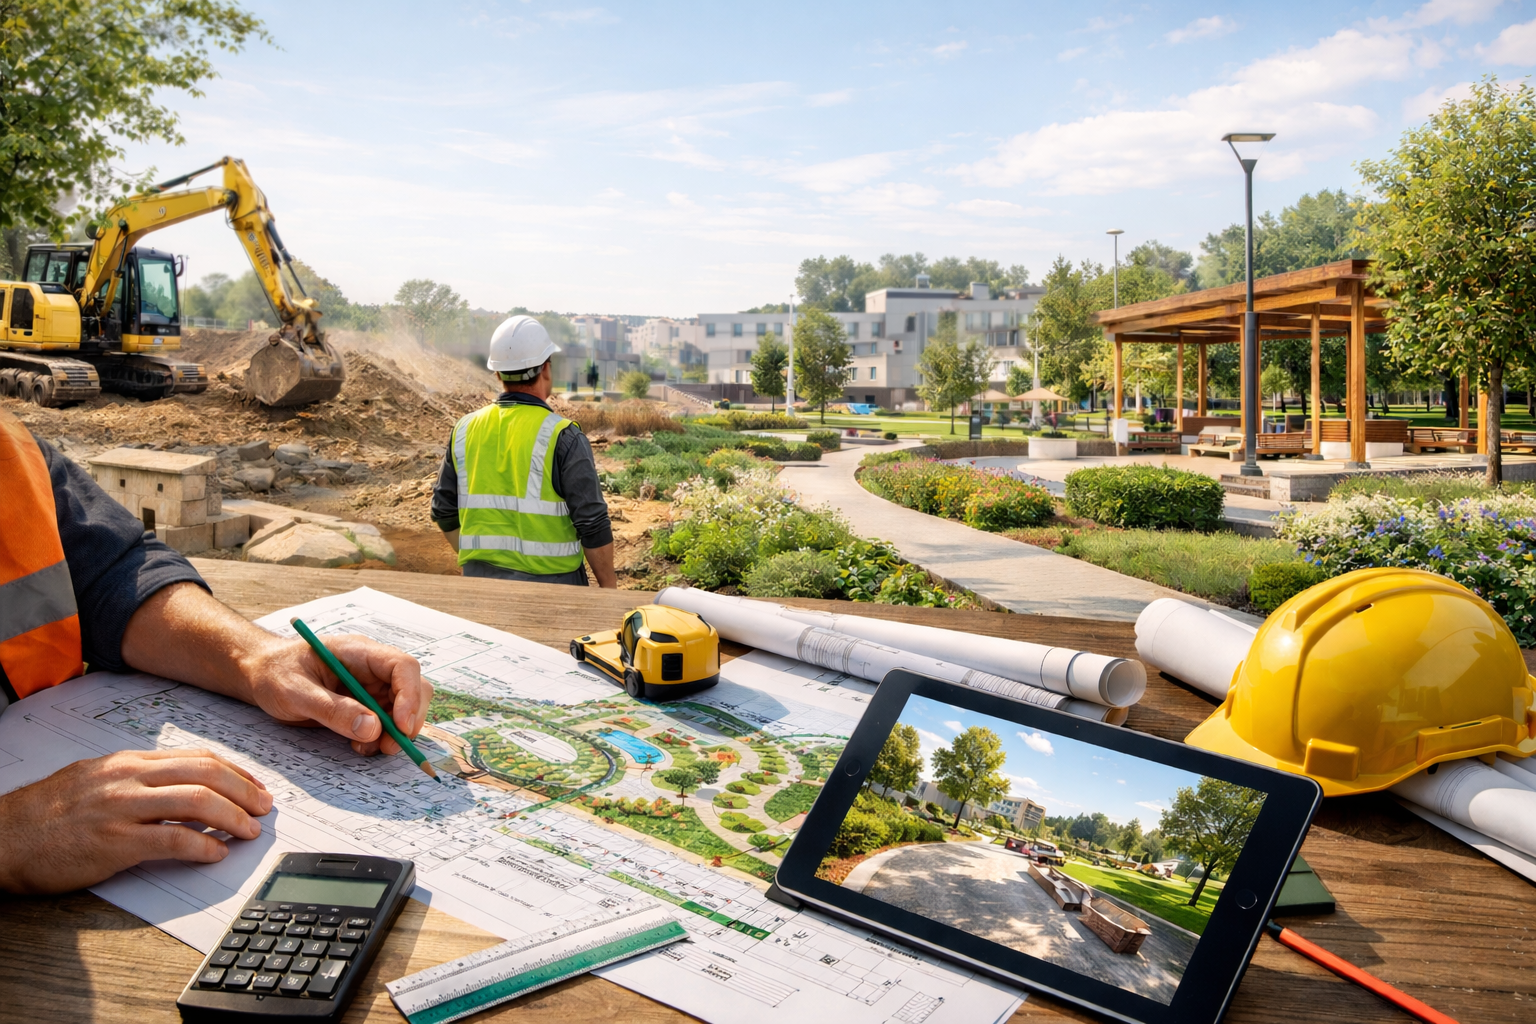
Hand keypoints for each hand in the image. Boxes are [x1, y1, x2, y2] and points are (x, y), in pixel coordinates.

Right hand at [0, 749, 272, 893]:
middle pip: (206, 773)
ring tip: (249, 831)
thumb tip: (183, 790)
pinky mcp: (113, 843)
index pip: (197, 757)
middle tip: (265, 807)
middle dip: (245, 790)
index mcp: (127, 762)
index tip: (255, 785)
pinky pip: (172, 839)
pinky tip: (215, 853)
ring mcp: (121, 808)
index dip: (235, 771)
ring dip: (233, 817)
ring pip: (197, 801)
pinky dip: (202, 846)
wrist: (0, 838)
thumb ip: (138, 781)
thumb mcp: (95, 781)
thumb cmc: (45, 816)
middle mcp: (128, 778)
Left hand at [241, 634, 433, 755]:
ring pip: (405, 707)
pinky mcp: (366, 704)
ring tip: (368, 748)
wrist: (261, 676)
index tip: (402, 727)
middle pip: (414, 687)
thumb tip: (373, 729)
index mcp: (359, 652)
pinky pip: (387, 721)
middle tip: (390, 746)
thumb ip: (333, 709)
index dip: (410, 696)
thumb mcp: (296, 692)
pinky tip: (360, 745)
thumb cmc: (275, 674)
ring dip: (396, 732)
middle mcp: (372, 667)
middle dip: (409, 719)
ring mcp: (371, 685)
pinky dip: (381, 738)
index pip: (402, 666)